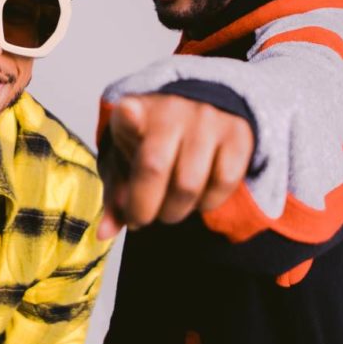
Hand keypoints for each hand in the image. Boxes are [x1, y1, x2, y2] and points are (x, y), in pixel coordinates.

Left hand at [97, 94, 253, 238]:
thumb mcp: (125, 161)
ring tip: (168, 208)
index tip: (127, 113)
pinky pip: (223, 182)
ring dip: (175, 210)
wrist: (197, 111)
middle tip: (141, 218)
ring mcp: (207, 120)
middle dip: (144, 207)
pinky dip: (208, 202)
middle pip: (155, 168)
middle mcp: (172, 110)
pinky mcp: (237, 133)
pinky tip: (198, 197)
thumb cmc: (153, 142)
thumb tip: (105, 233)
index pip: (130, 112)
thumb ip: (115, 196)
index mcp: (135, 111)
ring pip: (189, 184)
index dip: (129, 116)